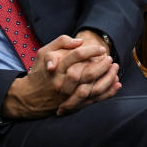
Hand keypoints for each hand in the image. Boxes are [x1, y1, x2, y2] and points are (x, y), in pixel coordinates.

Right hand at [0, 34, 119, 118]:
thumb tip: (79, 41)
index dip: (91, 50)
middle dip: (102, 65)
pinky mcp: (75, 104)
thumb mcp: (43, 52)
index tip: (100, 48)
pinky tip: (116, 83)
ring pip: (94, 88)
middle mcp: (63, 83)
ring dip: (107, 78)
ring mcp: (70, 96)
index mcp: (56, 68)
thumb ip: (60, 42)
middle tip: (109, 58)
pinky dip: (108, 92)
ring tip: (114, 68)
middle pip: (88, 73)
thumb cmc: (39, 72)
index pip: (76, 56)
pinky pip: (95, 99)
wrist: (30, 97)